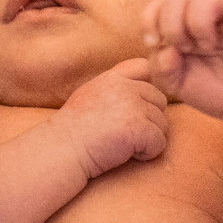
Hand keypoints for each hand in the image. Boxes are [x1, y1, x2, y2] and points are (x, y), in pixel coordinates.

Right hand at [54, 58, 169, 179]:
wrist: (61, 150)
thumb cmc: (74, 131)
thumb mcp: (90, 96)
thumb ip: (114, 88)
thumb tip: (140, 87)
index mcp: (112, 78)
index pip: (144, 68)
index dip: (146, 89)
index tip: (134, 109)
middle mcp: (125, 88)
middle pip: (159, 100)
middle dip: (149, 120)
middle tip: (126, 134)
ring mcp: (132, 106)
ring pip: (162, 124)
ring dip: (148, 139)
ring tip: (123, 144)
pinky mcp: (137, 128)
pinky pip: (159, 142)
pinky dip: (147, 153)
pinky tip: (126, 154)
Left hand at [143, 0, 222, 127]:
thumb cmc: (212, 90)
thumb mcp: (177, 84)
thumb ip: (161, 68)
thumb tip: (164, 49)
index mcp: (180, 25)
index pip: (158, 4)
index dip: (151, 20)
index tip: (157, 45)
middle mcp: (203, 16)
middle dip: (172, 26)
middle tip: (187, 50)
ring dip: (199, 23)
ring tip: (208, 46)